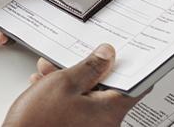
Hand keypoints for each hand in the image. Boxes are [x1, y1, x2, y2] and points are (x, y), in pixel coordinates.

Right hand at [3, 44, 140, 126]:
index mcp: (109, 111)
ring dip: (72, 80)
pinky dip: (65, 95)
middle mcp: (104, 124)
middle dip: (89, 69)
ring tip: (50, 71)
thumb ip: (89, 66)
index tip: (124, 53)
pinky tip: (46, 86)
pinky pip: (77, 108)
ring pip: (88, 97)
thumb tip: (107, 55)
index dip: (131, 65)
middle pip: (107, 89)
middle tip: (77, 56)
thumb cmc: (38, 122)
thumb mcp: (63, 82)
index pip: (135, 85)